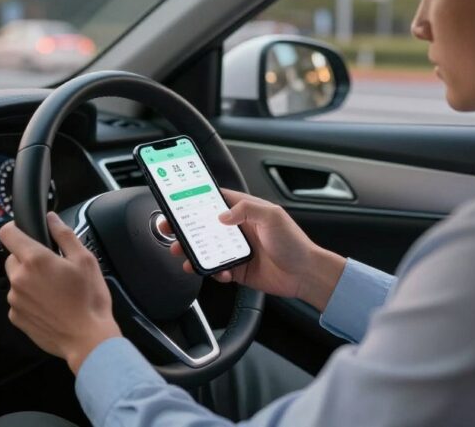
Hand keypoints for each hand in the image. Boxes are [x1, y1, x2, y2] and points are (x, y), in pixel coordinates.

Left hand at [0, 213, 120, 373]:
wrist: (87, 338)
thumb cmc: (89, 300)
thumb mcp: (85, 260)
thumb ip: (64, 235)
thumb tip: (51, 219)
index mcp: (35, 260)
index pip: (8, 233)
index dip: (15, 229)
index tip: (25, 232)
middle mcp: (19, 278)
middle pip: (12, 257)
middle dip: (28, 258)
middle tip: (52, 268)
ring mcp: (15, 300)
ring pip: (16, 280)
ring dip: (28, 280)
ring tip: (54, 290)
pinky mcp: (15, 317)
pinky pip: (18, 300)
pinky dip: (29, 300)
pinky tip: (49, 305)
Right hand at [164, 189, 346, 311]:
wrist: (305, 274)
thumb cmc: (294, 243)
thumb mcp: (272, 216)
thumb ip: (246, 209)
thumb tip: (222, 215)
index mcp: (246, 212)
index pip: (216, 200)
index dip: (196, 199)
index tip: (178, 201)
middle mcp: (238, 229)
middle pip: (204, 225)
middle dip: (185, 227)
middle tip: (169, 228)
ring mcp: (236, 250)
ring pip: (205, 248)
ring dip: (192, 251)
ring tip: (181, 252)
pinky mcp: (237, 270)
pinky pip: (216, 270)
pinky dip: (212, 272)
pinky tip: (218, 273)